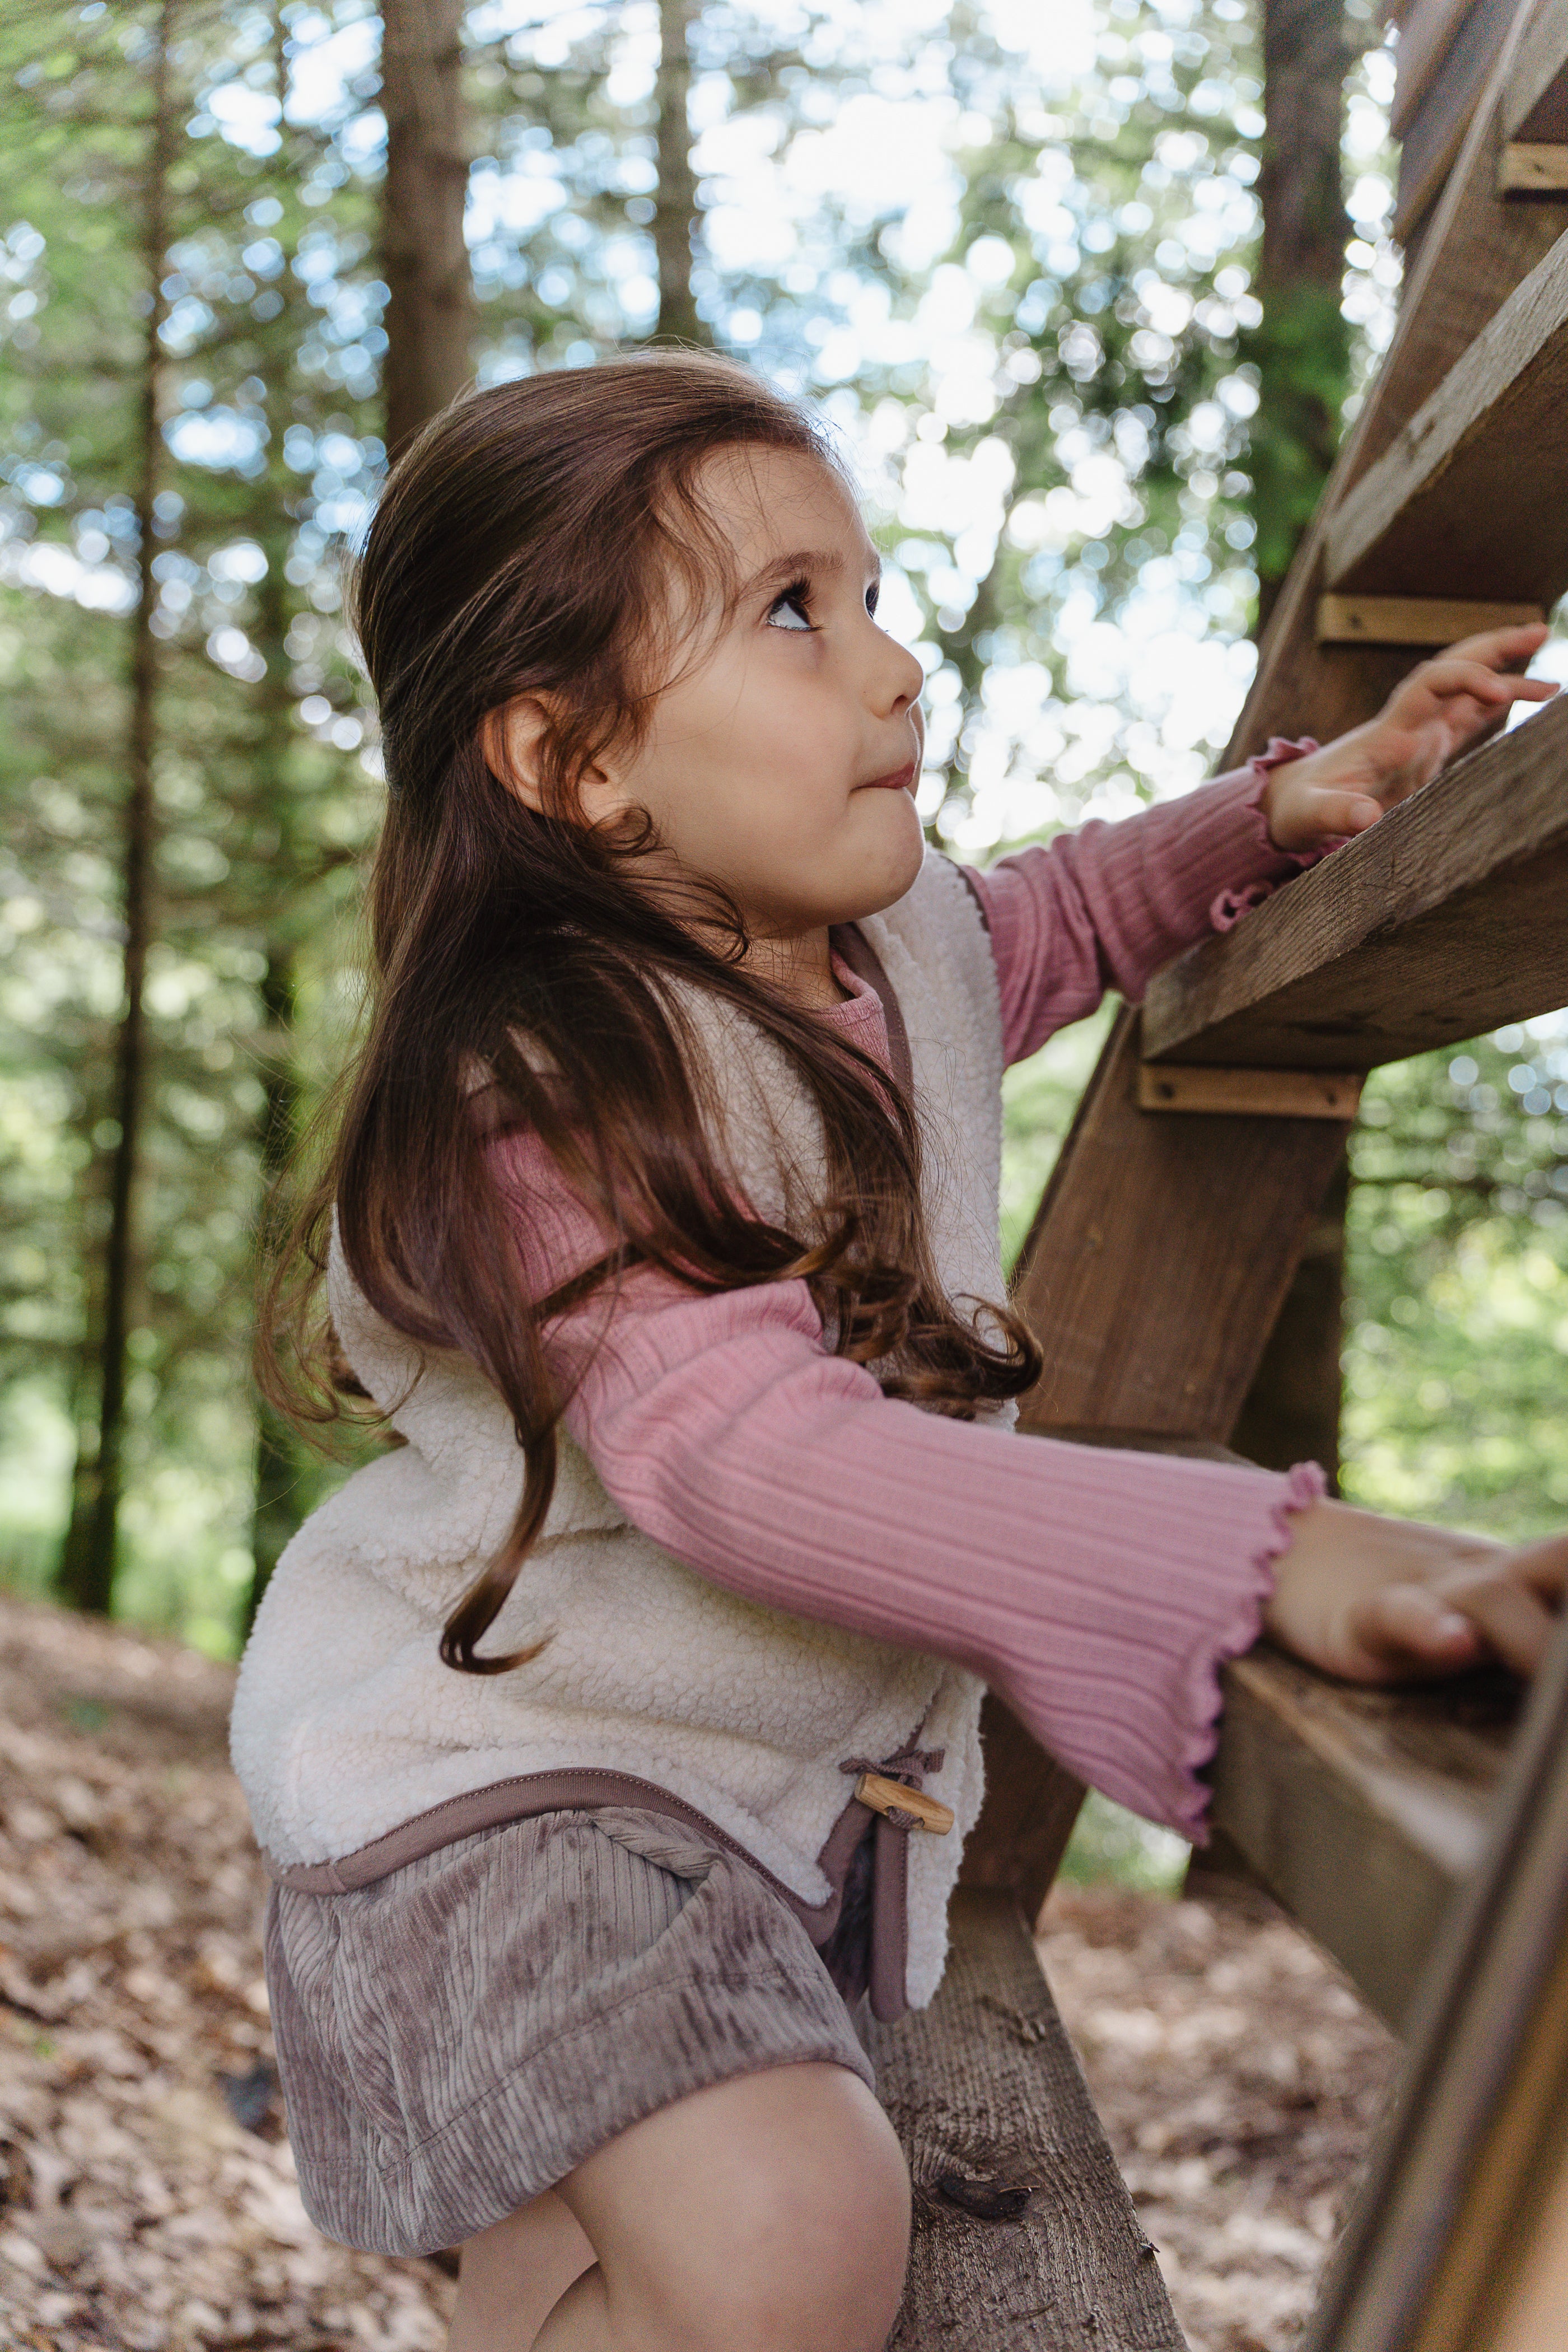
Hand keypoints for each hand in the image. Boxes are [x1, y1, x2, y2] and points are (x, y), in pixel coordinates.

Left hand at [1259, 624, 1558, 853]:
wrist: (1290, 803)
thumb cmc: (1299, 808)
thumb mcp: (1311, 814)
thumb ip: (1336, 814)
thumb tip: (1367, 819)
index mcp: (1388, 732)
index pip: (1431, 684)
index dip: (1465, 678)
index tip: (1496, 690)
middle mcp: (1408, 725)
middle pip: (1455, 669)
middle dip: (1495, 648)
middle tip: (1539, 627)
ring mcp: (1419, 736)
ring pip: (1467, 693)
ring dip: (1506, 678)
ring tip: (1553, 684)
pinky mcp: (1425, 753)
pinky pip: (1467, 721)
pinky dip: (1497, 707)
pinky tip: (1527, 700)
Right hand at [1263, 1498, 1567, 1682]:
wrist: (1303, 1559)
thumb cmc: (1421, 1605)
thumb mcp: (1503, 1617)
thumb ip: (1546, 1643)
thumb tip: (1561, 1703)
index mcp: (1539, 1580)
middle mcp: (1498, 1576)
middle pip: (1562, 1564)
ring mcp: (1435, 1592)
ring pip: (1497, 1598)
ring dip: (1536, 1642)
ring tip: (1551, 1673)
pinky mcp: (1368, 1618)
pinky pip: (1401, 1617)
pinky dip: (1429, 1630)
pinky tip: (1453, 1643)